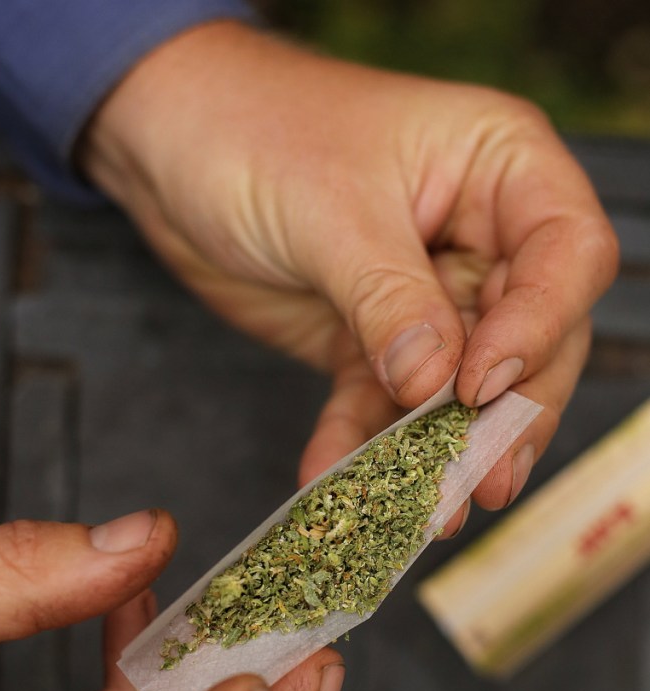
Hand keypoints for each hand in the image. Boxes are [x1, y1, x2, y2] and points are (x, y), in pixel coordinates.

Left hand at [81, 21, 617, 528]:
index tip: (478, 385)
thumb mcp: (330, 211)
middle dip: (505, 415)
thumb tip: (436, 383)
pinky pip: (378, 404)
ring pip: (457, 388)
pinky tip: (333, 479)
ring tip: (429, 511)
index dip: (540, 328)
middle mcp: (481, 236)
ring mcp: (428, 295)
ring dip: (438, 451)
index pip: (568, 255)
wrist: (171, 144)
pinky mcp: (371, 340)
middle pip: (530, 338)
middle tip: (482, 481)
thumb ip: (390, 300)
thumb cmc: (253, 130)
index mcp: (500, 168)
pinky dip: (356, 445)